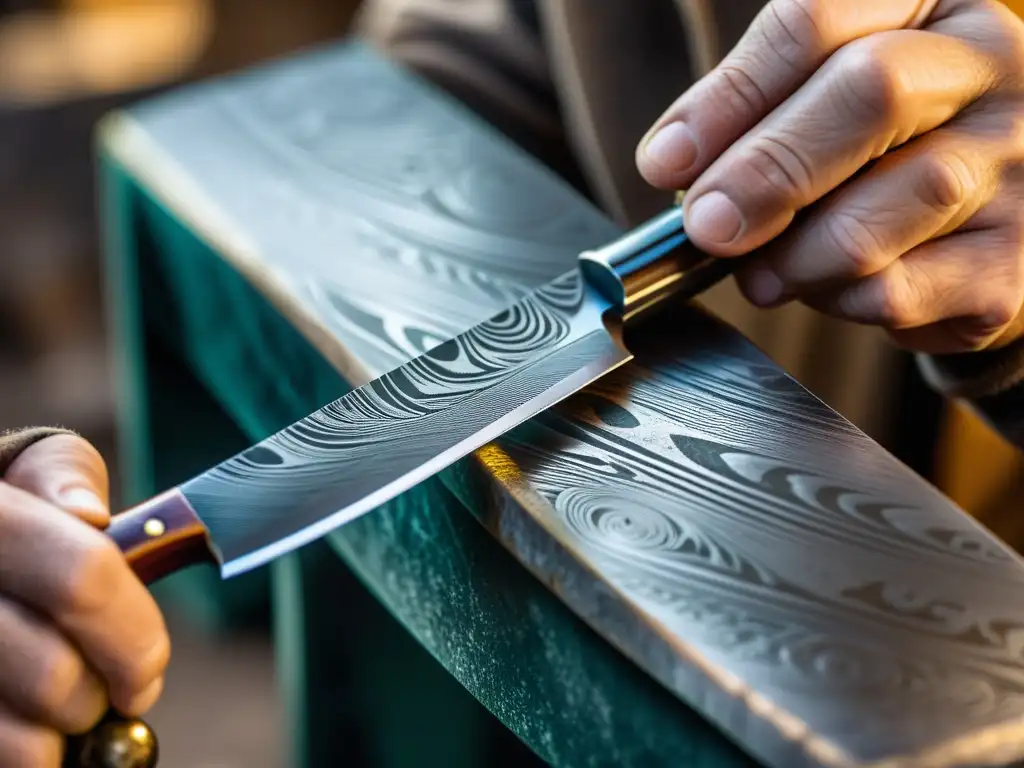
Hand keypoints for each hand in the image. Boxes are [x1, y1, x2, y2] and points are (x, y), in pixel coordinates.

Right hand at [0, 435, 168, 765]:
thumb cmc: (17, 505)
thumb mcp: (37, 468)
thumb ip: (66, 479)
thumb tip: (88, 515)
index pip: (83, 580)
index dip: (133, 633)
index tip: (151, 664)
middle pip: (55, 673)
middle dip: (106, 688)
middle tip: (121, 686)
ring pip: (23, 729)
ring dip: (67, 724)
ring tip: (70, 696)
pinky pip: (1, 752)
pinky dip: (31, 752)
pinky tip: (35, 722)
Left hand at [637, 0, 1023, 354]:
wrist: (990, 226)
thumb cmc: (882, 154)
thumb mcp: (820, 104)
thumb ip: (753, 120)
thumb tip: (674, 165)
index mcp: (930, 5)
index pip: (816, 19)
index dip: (729, 98)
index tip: (667, 162)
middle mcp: (992, 67)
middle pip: (869, 95)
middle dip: (764, 172)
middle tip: (707, 226)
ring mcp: (1016, 164)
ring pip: (876, 215)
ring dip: (791, 258)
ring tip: (765, 270)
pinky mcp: (1010, 264)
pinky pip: (893, 292)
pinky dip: (835, 302)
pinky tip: (830, 288)